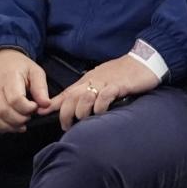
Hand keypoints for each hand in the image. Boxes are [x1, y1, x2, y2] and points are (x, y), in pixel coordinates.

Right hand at [0, 49, 49, 133]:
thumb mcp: (35, 71)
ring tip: (21, 123)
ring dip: (10, 126)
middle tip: (29, 115)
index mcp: (9, 77)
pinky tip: (11, 125)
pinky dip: (0, 127)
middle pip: (4, 111)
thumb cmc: (19, 67)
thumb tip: (46, 104)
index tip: (35, 106)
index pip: (15, 99)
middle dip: (20, 119)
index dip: (27, 108)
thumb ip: (41, 88)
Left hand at [39, 54, 159, 130]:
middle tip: (66, 126)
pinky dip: (100, 106)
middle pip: (72, 96)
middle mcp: (93, 80)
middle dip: (65, 113)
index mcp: (88, 79)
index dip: (54, 103)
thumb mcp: (101, 79)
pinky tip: (101, 112)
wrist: (144, 61)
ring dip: (81, 111)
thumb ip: (89, 91)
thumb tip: (76, 105)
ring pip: (84, 97)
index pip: (67, 92)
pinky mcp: (119, 85)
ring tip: (83, 120)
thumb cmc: (123, 73)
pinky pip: (104, 96)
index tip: (42, 112)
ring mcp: (105, 82)